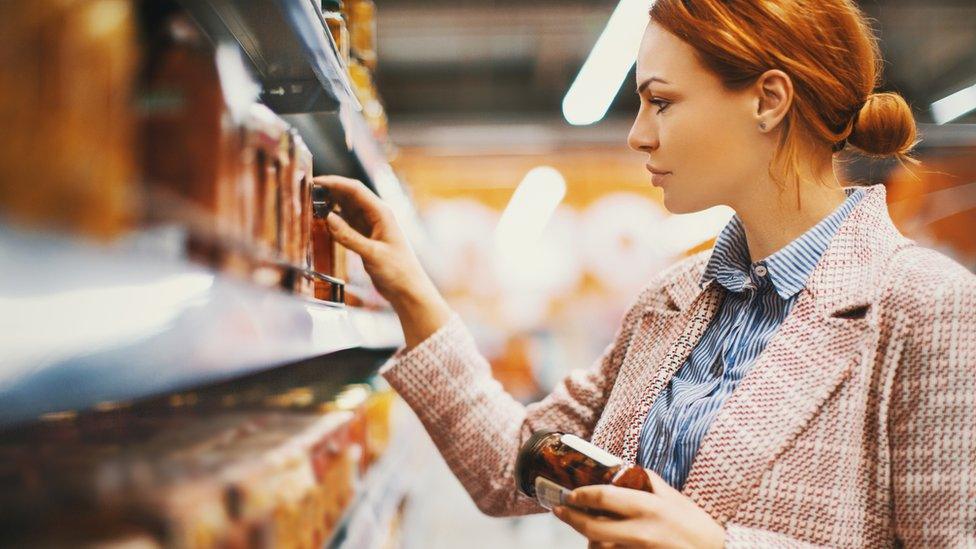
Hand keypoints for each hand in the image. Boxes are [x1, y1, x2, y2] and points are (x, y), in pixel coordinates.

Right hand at [312, 175, 450, 347]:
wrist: (408, 290)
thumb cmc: (398, 271)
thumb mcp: (372, 254)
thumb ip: (349, 237)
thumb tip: (327, 218)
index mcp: (382, 213)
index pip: (355, 189)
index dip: (334, 183)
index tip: (315, 182)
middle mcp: (376, 215)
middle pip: (349, 195)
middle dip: (329, 191)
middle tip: (307, 192)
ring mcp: (371, 226)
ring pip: (347, 208)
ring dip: (331, 205)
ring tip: (311, 205)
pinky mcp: (366, 238)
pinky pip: (347, 223)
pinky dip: (335, 221)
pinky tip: (323, 221)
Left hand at [552, 470, 724, 548]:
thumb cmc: (696, 527)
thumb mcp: (674, 498)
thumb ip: (649, 482)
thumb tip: (623, 469)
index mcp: (648, 507)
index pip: (604, 497)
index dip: (581, 495)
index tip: (570, 493)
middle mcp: (641, 531)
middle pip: (592, 528)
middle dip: (571, 518)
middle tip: (560, 511)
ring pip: (598, 547)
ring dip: (587, 538)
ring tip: (584, 528)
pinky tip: (601, 544)